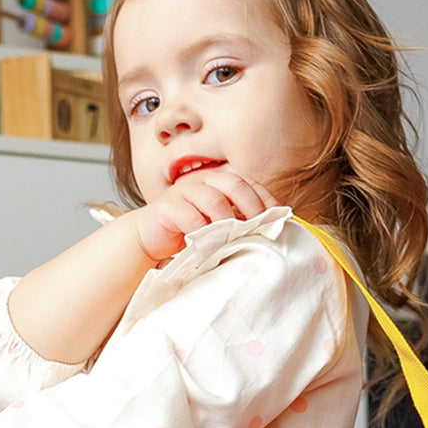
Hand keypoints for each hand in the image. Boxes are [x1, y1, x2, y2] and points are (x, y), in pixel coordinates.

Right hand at [131, 170, 277, 263]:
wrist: (150, 237)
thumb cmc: (187, 232)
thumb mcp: (215, 224)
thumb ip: (236, 222)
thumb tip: (267, 232)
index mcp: (217, 182)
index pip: (247, 183)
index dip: (264, 197)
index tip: (277, 215)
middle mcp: (203, 182)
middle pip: (233, 184)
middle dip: (250, 205)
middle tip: (259, 226)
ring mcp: (184, 192)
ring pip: (213, 199)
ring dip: (226, 221)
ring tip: (234, 238)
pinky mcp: (167, 207)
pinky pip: (189, 216)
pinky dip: (202, 232)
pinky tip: (208, 245)